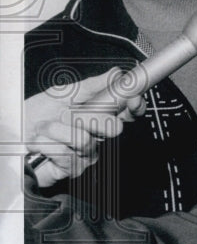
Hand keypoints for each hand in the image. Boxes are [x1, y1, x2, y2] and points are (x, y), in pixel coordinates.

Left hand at [25, 69, 144, 186]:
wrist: (13, 135)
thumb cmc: (35, 115)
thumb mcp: (63, 93)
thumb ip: (92, 84)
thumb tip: (116, 74)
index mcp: (101, 115)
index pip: (130, 112)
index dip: (136, 106)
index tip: (132, 99)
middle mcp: (98, 136)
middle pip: (113, 127)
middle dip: (87, 117)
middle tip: (66, 114)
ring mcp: (88, 153)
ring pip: (84, 139)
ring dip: (56, 130)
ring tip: (44, 129)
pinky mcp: (73, 169)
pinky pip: (66, 153)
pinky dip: (47, 144)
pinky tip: (40, 144)